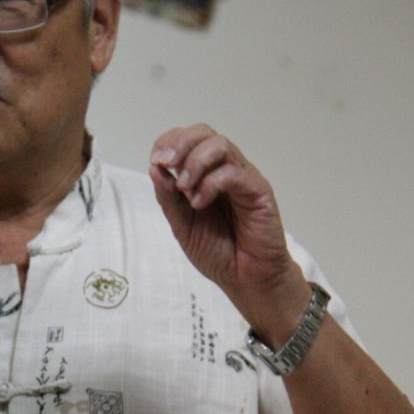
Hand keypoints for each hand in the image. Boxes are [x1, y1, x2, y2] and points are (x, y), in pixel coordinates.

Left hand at [149, 124, 309, 339]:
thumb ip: (168, 197)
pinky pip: (234, 172)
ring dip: (195, 162)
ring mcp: (243, 178)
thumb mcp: (181, 225)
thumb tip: (155, 168)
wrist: (245, 280)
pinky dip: (211, 184)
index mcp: (205, 175)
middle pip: (204, 133)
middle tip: (167, 164)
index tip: (156, 161)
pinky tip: (200, 203)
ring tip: (185, 189)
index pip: (188, 140)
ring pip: (220, 145)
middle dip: (180, 143)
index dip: (169, 142)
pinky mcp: (258, 191)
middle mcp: (225, 171)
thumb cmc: (219, 253)